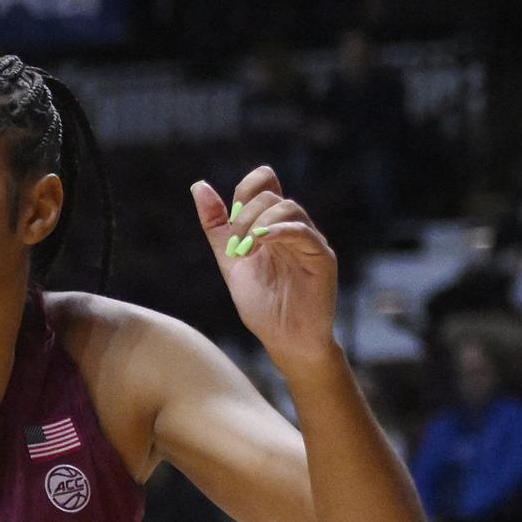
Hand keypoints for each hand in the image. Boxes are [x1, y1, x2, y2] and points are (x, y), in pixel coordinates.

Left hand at [192, 168, 339, 367]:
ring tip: (245, 251)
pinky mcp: (322, 257)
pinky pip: (304, 232)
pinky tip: (260, 242)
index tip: (231, 220)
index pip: (263, 184)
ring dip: (257, 224)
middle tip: (235, 247)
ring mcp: (309, 241)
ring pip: (288, 208)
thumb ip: (216, 225)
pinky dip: (279, 231)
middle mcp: (293, 228)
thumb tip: (199, 186)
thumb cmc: (261, 301)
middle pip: (270, 196)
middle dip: (243, 217)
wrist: (284, 338)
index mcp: (272, 225)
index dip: (244, 189)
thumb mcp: (229, 259)